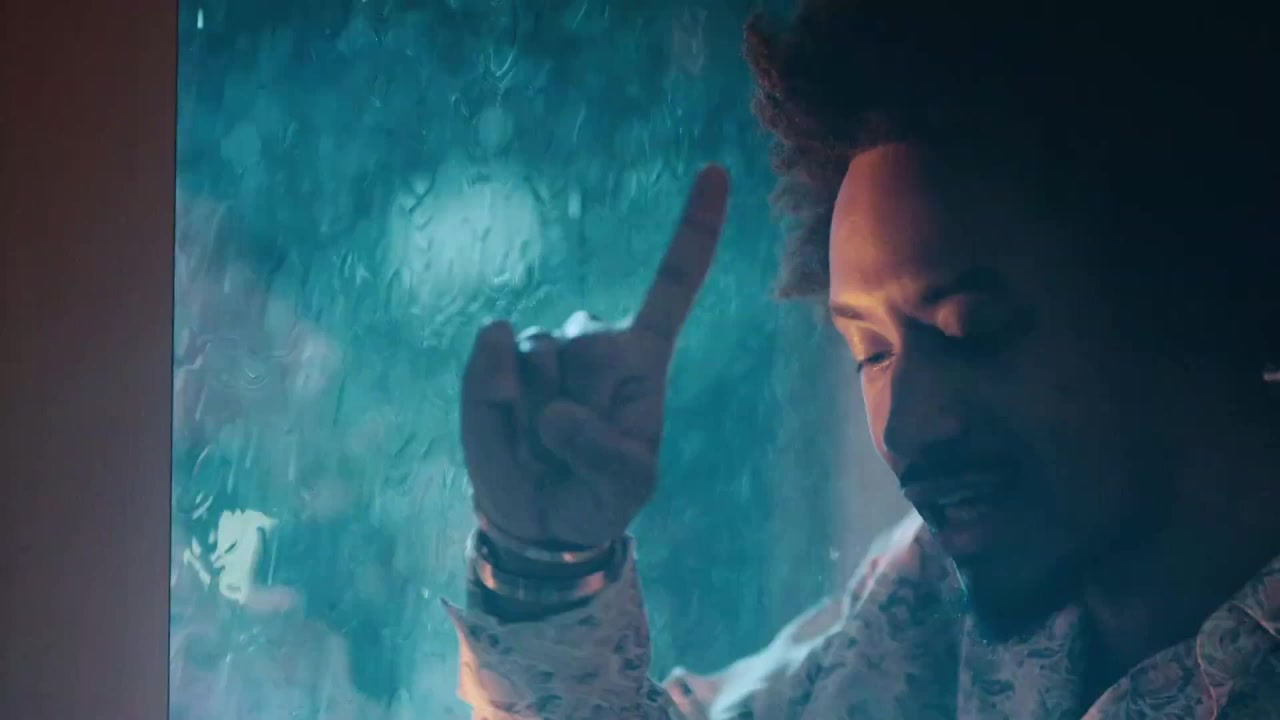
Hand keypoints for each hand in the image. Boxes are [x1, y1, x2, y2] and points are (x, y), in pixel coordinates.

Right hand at [460, 166, 730, 547]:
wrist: (537, 518)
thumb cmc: (595, 494)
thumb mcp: (625, 486)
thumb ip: (603, 454)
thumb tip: (552, 407)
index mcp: (643, 358)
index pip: (673, 285)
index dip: (695, 230)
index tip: (716, 169)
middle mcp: (594, 342)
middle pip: (589, 339)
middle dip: (580, 399)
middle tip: (575, 449)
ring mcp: (542, 349)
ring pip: (540, 353)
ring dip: (538, 408)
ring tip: (543, 447)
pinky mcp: (495, 360)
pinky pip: (495, 349)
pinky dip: (496, 387)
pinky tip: (511, 423)